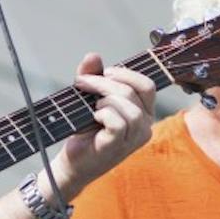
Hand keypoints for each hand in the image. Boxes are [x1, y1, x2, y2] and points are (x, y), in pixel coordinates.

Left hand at [50, 53, 155, 195]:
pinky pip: (118, 122)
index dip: (125, 74)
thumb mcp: (89, 97)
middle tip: (83, 83)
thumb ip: (93, 75)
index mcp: (144, 113)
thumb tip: (93, 56)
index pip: (147, 85)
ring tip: (91, 105)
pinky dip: (104, 113)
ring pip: (129, 107)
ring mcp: (133, 139)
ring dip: (105, 98)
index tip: (103, 73)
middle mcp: (145, 127)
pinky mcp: (117, 147)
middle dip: (106, 82)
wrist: (71, 162)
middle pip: (135, 92)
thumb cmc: (85, 130)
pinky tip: (93, 117)